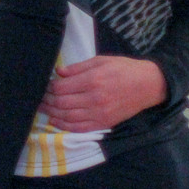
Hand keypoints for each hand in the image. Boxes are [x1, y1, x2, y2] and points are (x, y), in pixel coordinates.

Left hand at [39, 56, 166, 131]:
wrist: (149, 85)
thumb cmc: (124, 69)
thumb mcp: (101, 60)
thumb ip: (78, 67)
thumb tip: (58, 72)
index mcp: (93, 80)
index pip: (61, 88)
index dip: (49, 88)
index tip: (44, 85)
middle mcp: (95, 99)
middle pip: (61, 104)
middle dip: (46, 101)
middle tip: (39, 98)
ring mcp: (100, 114)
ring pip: (67, 117)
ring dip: (51, 114)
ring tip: (43, 109)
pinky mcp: (104, 123)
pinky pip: (80, 128)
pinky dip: (64, 126)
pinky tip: (55, 121)